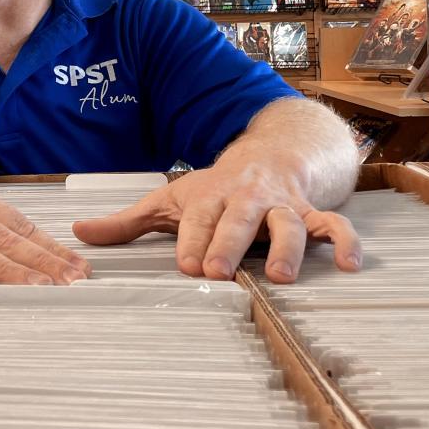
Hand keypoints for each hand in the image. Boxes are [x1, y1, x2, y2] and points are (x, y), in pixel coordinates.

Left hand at [72, 161, 361, 283]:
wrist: (272, 152)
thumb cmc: (214, 188)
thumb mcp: (169, 200)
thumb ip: (127, 222)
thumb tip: (77, 233)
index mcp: (209, 197)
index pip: (198, 219)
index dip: (193, 240)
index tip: (186, 265)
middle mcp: (246, 199)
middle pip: (239, 220)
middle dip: (228, 244)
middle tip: (218, 272)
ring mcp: (282, 206)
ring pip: (289, 223)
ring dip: (286, 247)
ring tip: (282, 276)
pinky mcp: (312, 213)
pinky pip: (335, 225)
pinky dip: (346, 241)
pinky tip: (351, 265)